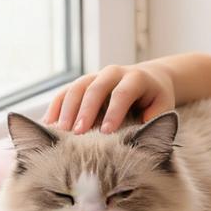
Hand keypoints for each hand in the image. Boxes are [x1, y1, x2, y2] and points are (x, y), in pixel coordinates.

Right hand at [41, 63, 175, 134]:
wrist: (149, 78)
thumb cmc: (155, 100)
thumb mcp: (162, 108)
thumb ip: (154, 120)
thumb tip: (140, 137)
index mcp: (135, 78)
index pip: (122, 93)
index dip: (114, 112)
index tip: (106, 132)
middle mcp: (113, 73)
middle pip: (96, 89)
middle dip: (86, 111)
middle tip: (77, 133)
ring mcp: (95, 76)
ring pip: (77, 88)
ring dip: (67, 109)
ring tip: (60, 130)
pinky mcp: (83, 83)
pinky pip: (65, 92)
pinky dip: (56, 107)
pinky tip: (49, 124)